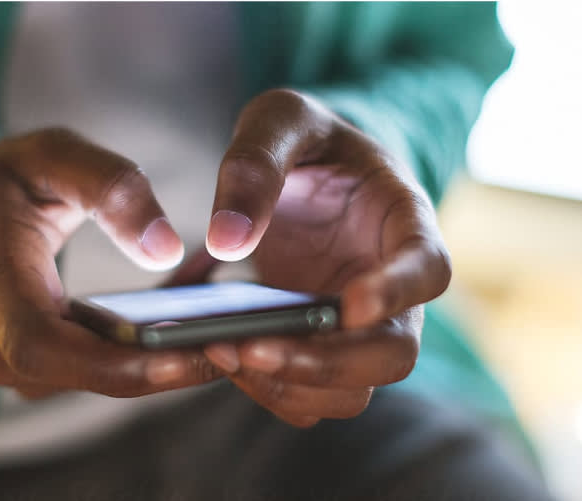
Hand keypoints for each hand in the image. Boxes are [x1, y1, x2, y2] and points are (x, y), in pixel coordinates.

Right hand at [0, 128, 220, 398]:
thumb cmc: (3, 181)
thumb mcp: (50, 155)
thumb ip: (109, 188)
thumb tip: (165, 251)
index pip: (45, 346)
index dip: (117, 362)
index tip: (188, 355)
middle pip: (86, 376)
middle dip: (164, 370)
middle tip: (239, 348)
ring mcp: (16, 360)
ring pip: (100, 379)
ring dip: (165, 364)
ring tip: (233, 337)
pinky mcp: (41, 362)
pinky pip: (100, 367)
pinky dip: (150, 351)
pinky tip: (197, 323)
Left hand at [202, 89, 451, 425]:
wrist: (302, 166)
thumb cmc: (303, 138)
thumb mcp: (279, 120)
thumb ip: (256, 163)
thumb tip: (227, 240)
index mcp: (401, 220)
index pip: (428, 268)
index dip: (398, 293)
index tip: (349, 307)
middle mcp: (391, 286)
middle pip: (393, 353)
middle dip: (327, 363)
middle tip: (253, 347)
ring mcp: (357, 325)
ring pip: (351, 389)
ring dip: (291, 386)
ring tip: (221, 351)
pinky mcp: (319, 344)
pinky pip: (308, 392)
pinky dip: (267, 390)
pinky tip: (219, 354)